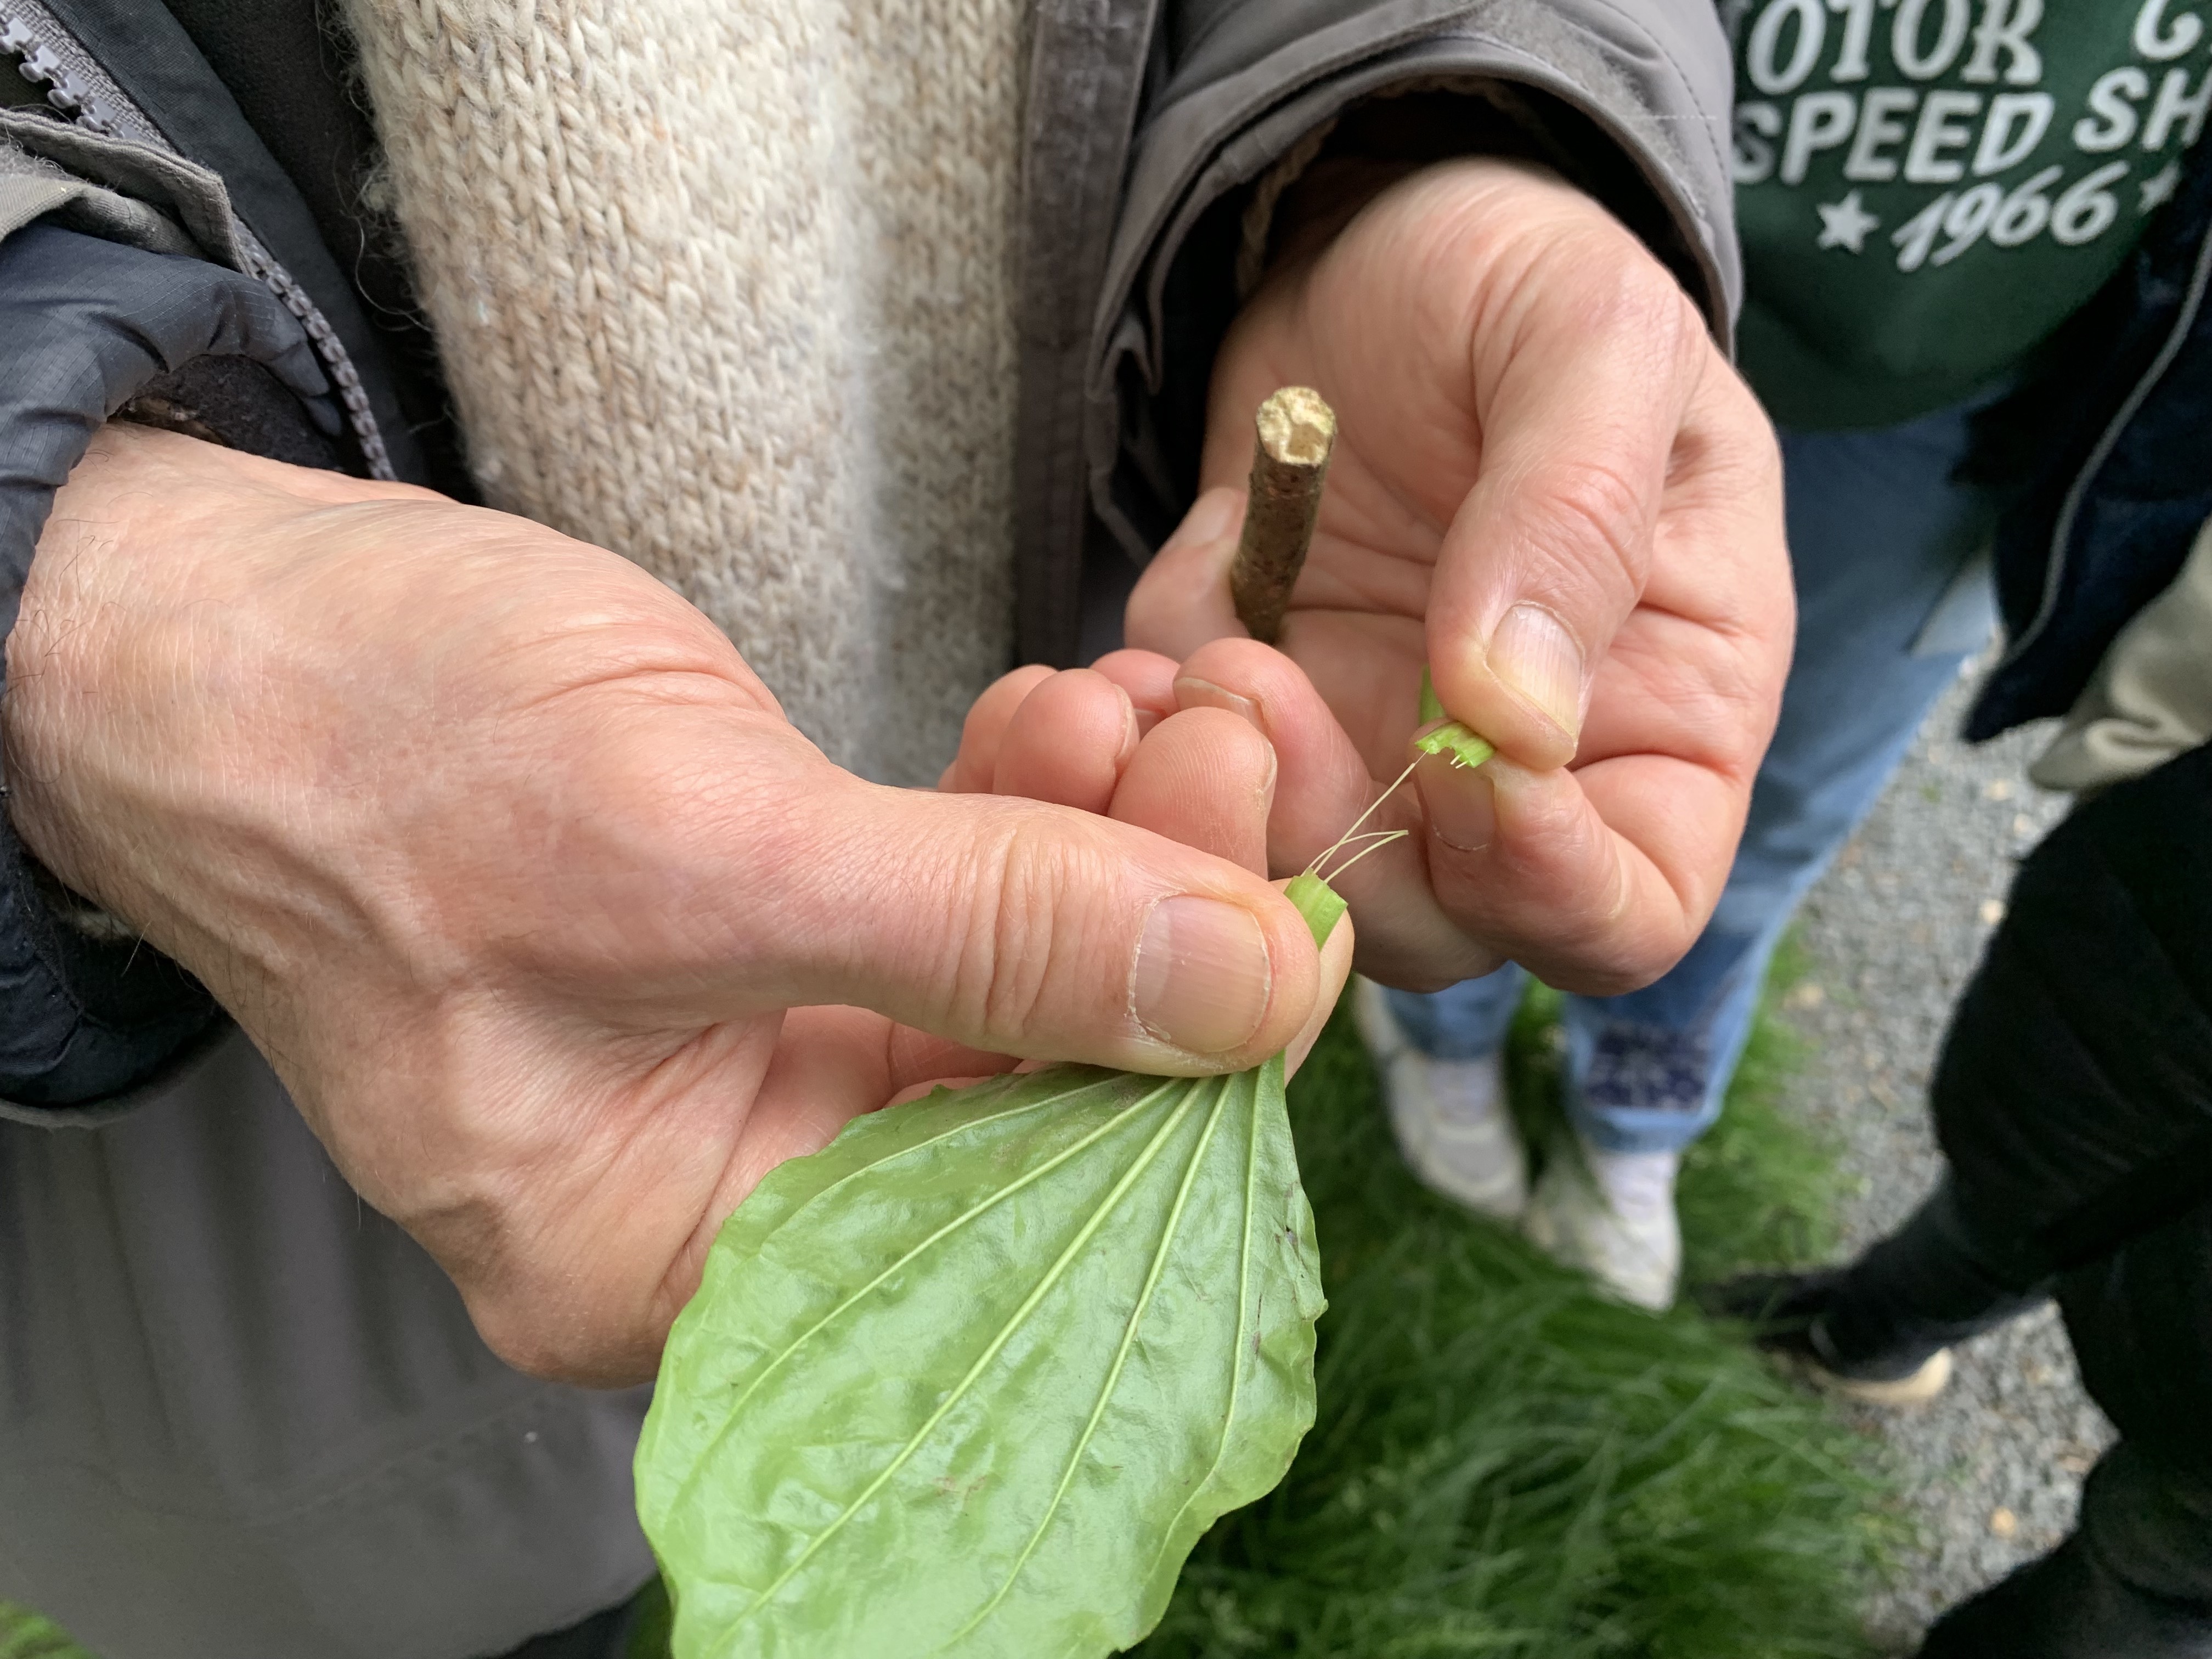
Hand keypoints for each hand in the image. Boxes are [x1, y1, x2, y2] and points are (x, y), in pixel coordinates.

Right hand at [5, 426, 1340, 1384]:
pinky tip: (1071, 713)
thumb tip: (1243, 990)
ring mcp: (740, 1057)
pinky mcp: (759, 937)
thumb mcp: (689, 848)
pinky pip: (943, 899)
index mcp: (668, 1255)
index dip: (1170, 1070)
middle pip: (1024, 1092)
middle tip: (1239, 752)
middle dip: (1149, 917)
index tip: (1278, 909)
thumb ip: (982, 933)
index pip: (999, 1220)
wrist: (203, 612)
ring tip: (1159, 707)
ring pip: (1002, 978)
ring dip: (1100, 838)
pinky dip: (1019, 805)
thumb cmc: (366, 746)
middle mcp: (719, 1185)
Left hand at [1126, 159, 1791, 993]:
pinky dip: (1128, 761)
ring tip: (1174, 669)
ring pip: (1284, 893)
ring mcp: (1367, 768)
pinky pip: (1170, 803)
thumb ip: (1575, 519)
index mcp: (1664, 720)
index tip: (1459, 760)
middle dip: (1335, 843)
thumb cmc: (1521, 282)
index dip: (1549, 881)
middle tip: (1253, 689)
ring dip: (1210, 812)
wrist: (1365, 243)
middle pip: (1439, 927)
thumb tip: (1514, 721)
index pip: (1629, 903)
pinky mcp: (1242, 735)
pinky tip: (1103, 673)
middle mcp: (1519, 786)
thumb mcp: (1591, 337)